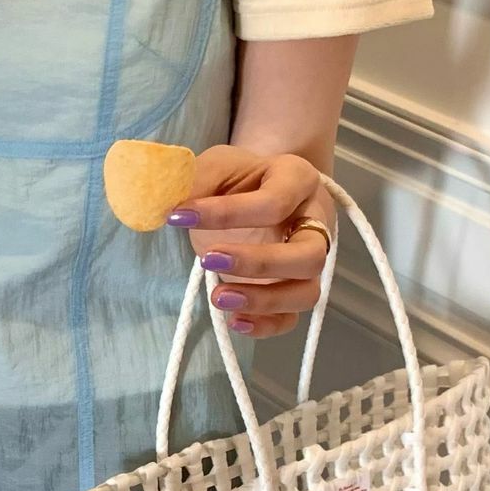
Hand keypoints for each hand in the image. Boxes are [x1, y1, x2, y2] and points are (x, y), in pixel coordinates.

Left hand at [167, 147, 334, 336]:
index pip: (274, 203)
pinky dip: (265, 325)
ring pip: (306, 293)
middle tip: (208, 259)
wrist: (259, 190)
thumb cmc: (240, 177)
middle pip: (309, 256)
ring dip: (264, 301)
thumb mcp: (218, 165)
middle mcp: (315, 223)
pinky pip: (292, 318)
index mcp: (298, 181)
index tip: (178, 216)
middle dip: (258, 264)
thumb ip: (199, 179)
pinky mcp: (294, 289)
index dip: (226, 213)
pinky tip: (233, 320)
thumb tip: (174, 206)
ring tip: (217, 297)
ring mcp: (308, 261)